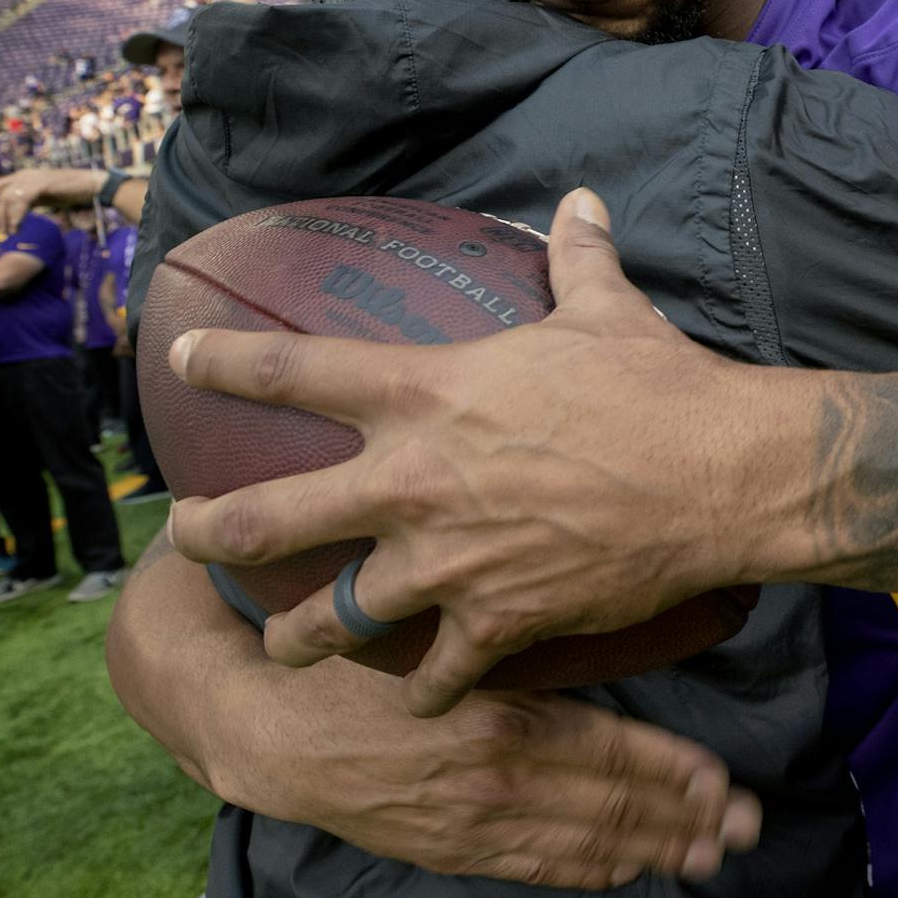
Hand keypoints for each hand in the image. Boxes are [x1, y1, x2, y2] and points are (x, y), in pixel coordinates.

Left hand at [0, 166, 103, 232]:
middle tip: (1, 229)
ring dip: (6, 217)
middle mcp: (25, 175)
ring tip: (12, 231)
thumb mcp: (45, 196)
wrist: (93, 186)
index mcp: (24, 176)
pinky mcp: (41, 184)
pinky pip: (21, 200)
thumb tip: (17, 211)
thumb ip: (30, 200)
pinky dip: (16, 215)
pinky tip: (18, 225)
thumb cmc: (72, 192)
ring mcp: (33, 178)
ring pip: (7, 198)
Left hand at [166, 188, 786, 715]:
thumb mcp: (607, 310)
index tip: (179, 357)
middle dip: (211, 533)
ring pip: (334, 617)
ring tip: (280, 647)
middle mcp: (415, 480)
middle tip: (184, 537)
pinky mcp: (497, 621)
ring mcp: (448, 561)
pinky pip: (434, 673)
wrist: (719, 474)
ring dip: (299, 637)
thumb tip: (582, 200)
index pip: (295, 370)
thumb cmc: (657, 384)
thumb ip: (577, 258)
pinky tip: (418, 697)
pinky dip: (424, 689)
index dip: (224, 361)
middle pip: (270, 518)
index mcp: (428, 392)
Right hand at [227, 671, 763, 887]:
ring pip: (585, 847)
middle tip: (748, 826)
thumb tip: (603, 612)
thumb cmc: (364, 662)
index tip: (727, 780)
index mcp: (502, 721)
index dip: (676, 774)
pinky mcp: (451, 852)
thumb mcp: (445, 633)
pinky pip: (538, 868)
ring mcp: (475, 827)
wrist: (273, 730)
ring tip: (712, 853)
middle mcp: (497, 783)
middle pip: (614, 809)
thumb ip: (518, 635)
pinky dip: (592, 870)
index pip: (613, 755)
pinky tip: (630, 866)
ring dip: (655, 852)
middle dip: (688, 821)